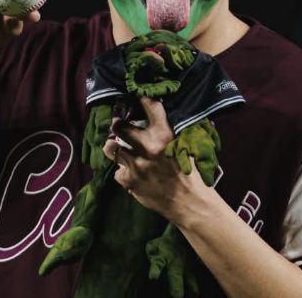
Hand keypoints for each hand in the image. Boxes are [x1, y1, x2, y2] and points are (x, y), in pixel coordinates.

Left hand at [102, 96, 208, 222]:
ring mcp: (135, 164)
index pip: (149, 106)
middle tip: (118, 124)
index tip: (136, 98)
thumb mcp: (187, 147)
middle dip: (117, 124)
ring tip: (117, 148)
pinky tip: (131, 173)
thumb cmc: (191, 173)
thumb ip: (173, 131)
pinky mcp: (128, 180)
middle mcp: (147, 146)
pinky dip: (123, 172)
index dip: (141, 99)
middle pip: (119, 126)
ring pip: (110, 147)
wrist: (189, 203)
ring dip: (114, 147)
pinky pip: (117, 171)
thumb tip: (165, 114)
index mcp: (165, 134)